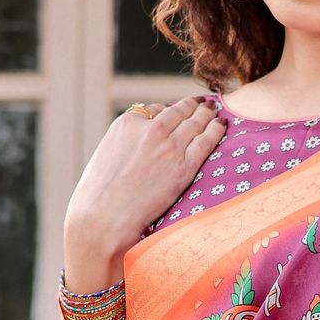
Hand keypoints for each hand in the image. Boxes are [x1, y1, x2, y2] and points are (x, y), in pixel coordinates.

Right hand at [64, 96, 226, 284]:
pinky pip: (206, 142)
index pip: (154, 110)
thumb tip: (138, 146)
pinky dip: (215, 130)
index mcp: (128, 123)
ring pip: (194, 123)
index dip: (167, 112)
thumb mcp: (107, 154)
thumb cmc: (98, 194)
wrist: (104, 216)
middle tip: (202, 103)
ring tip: (214, 110)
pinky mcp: (184, 167)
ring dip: (206, 114)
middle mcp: (151, 130)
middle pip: (178, 112)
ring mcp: (169, 147)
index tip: (174, 113)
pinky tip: (221, 125)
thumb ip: (126, 143)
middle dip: (191, 106)